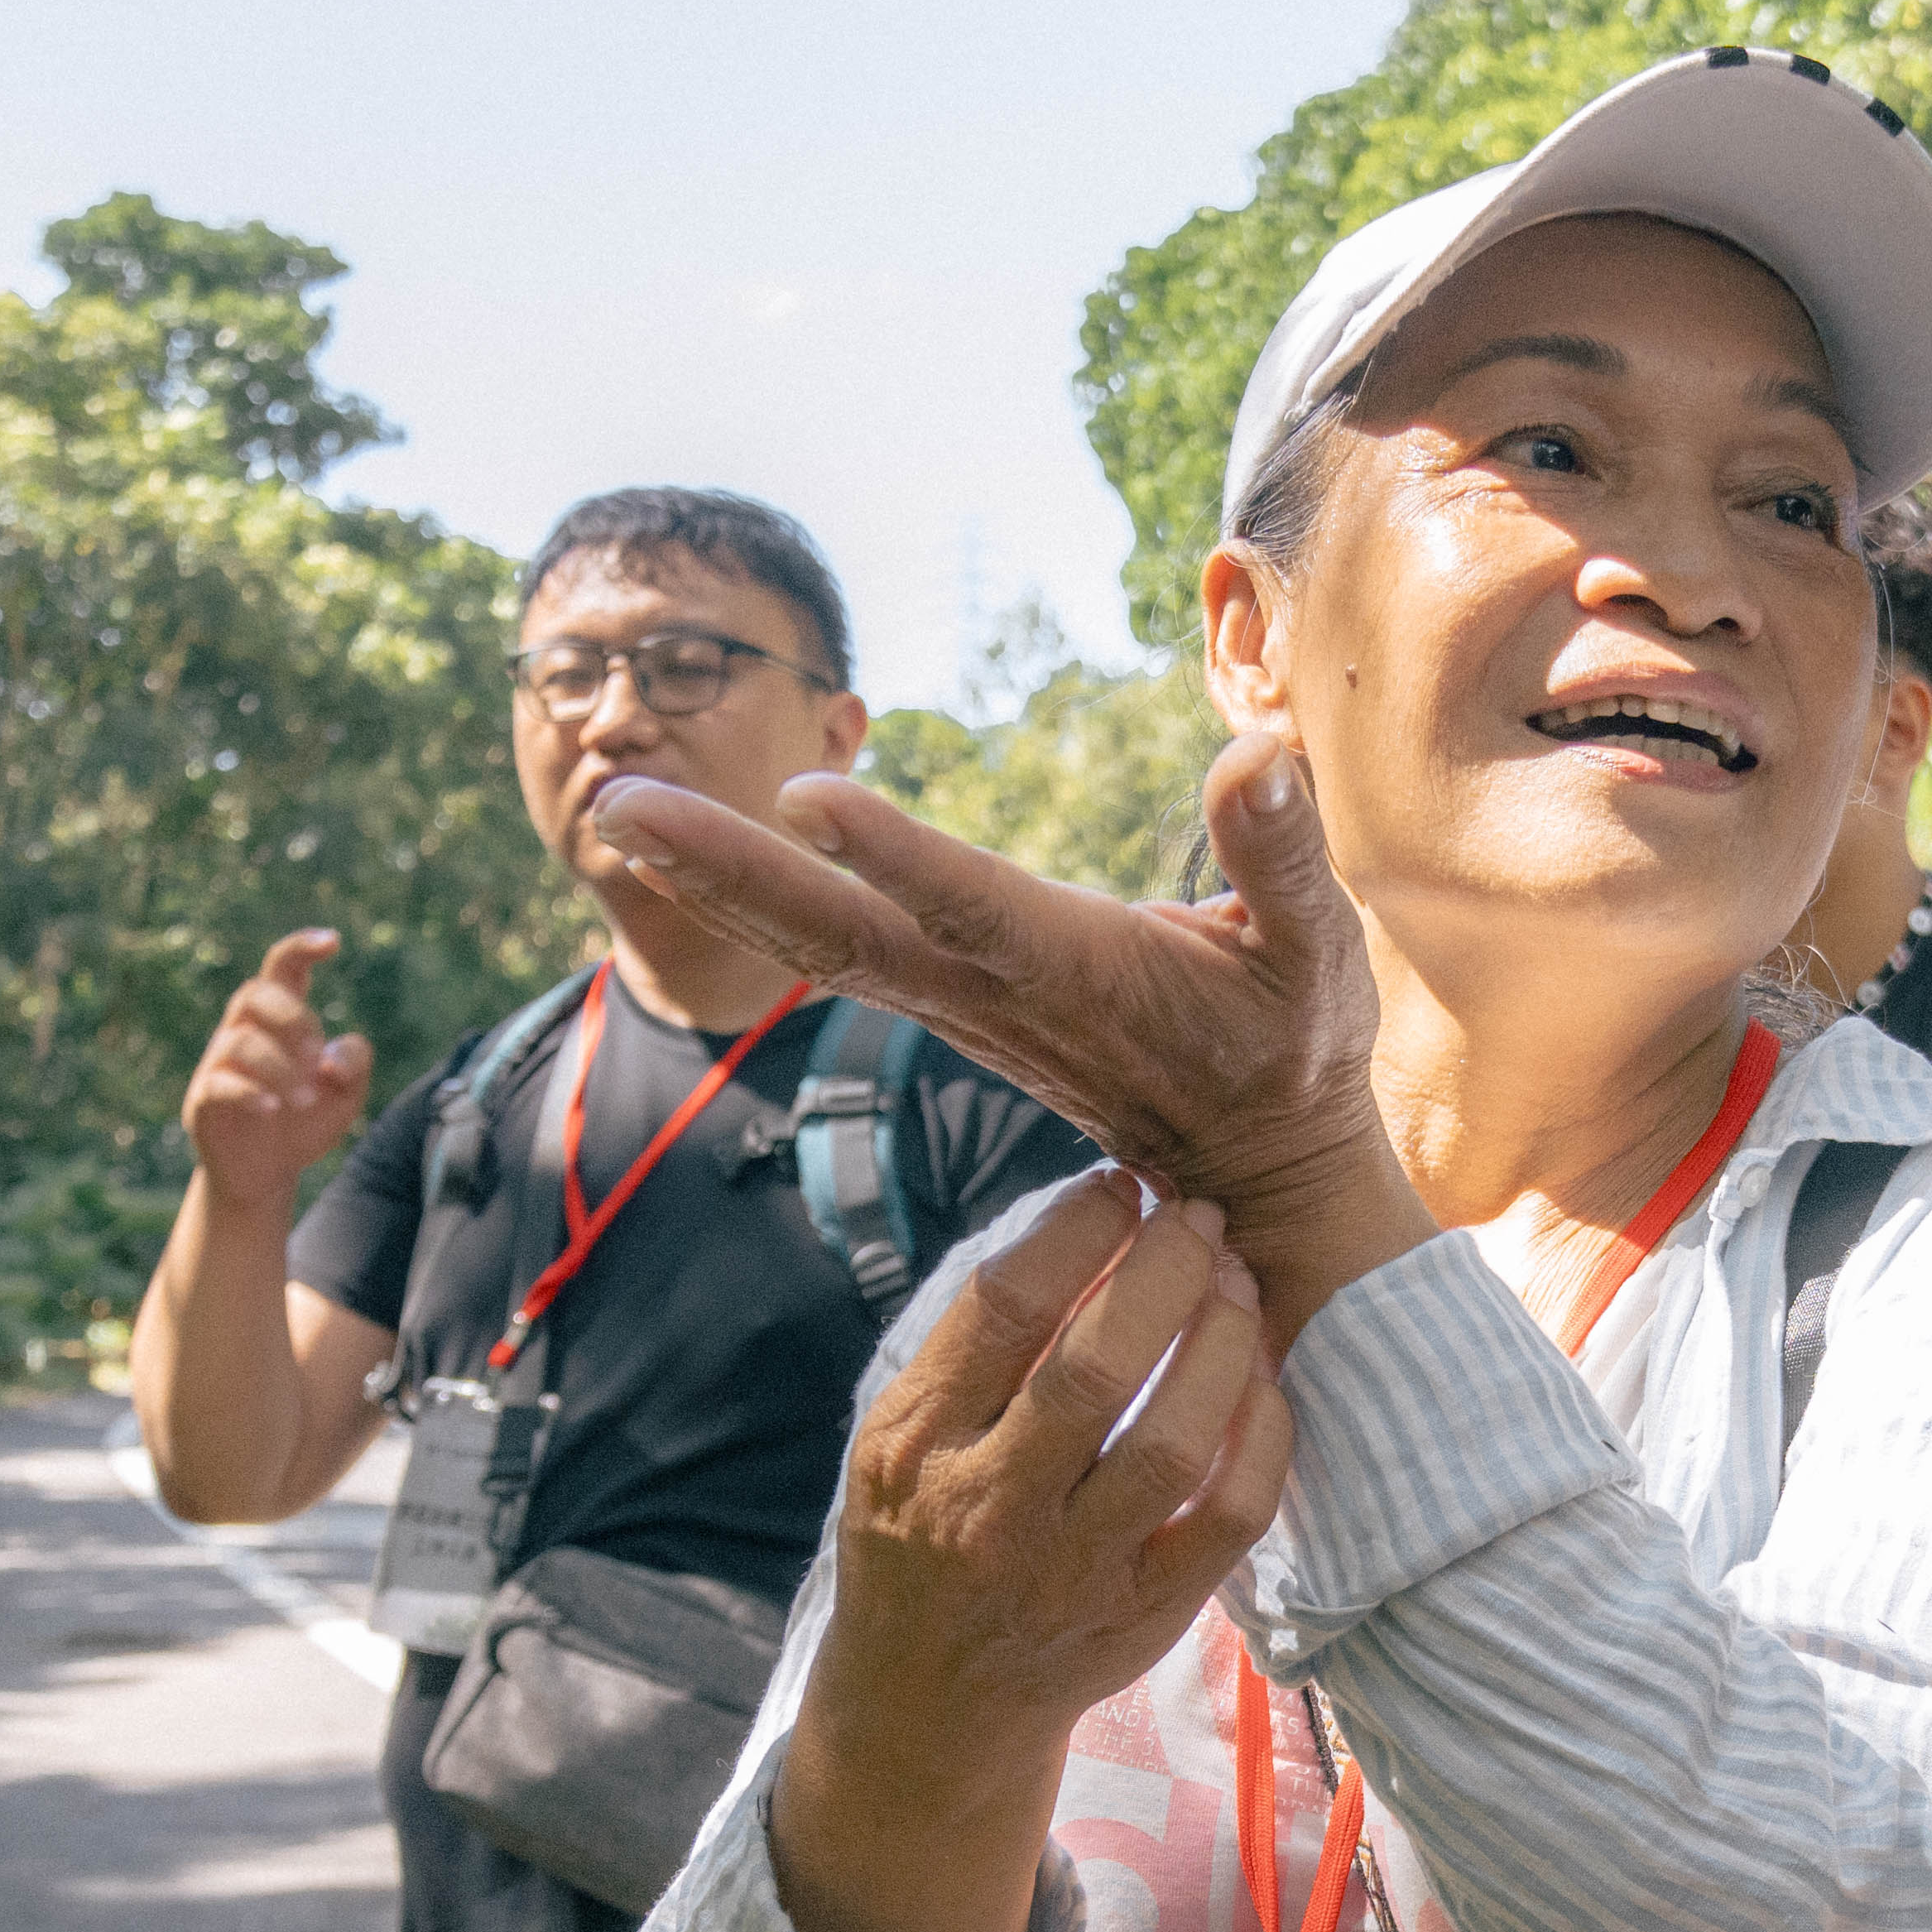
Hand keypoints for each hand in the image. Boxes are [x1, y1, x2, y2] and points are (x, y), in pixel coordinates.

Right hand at [181, 930, 374, 1212]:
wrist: (267, 1172)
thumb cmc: (305, 1121)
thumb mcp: (346, 1096)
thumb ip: (355, 1066)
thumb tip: (334, 1054)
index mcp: (281, 1021)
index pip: (283, 968)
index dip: (302, 947)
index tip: (333, 942)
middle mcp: (245, 1030)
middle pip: (254, 993)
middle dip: (291, 1017)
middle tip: (318, 1058)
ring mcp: (220, 1062)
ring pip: (241, 1040)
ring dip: (281, 1069)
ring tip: (305, 1100)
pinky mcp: (205, 1098)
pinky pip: (219, 1082)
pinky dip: (249, 1092)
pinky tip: (272, 1108)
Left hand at [588, 736, 1426, 1333]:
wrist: (1251, 1182)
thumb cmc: (1293, 1055)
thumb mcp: (1316, 957)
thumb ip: (1282, 855)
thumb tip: (1253, 749)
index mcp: (1078, 971)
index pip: (975, 907)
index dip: (898, 856)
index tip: (809, 799)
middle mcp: (996, 995)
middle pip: (839, 932)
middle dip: (728, 867)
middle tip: (619, 801)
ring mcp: (961, 1007)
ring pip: (817, 943)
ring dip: (714, 880)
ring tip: (616, 812)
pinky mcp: (951, 1007)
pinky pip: (833, 951)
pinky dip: (754, 902)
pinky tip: (687, 859)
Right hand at [805, 1185, 1293, 1757]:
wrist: (932, 1708)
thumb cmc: (923, 1535)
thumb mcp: (899, 1441)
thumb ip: (973, 1347)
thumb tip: (1085, 1219)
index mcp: (915, 1445)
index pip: (1004, 1309)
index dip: (1079, 1229)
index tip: (1121, 1188)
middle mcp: (988, 1510)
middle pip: (1097, 1366)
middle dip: (1165, 1270)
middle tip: (1197, 1217)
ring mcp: (1072, 1571)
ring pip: (1172, 1440)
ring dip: (1222, 1340)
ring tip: (1236, 1278)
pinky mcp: (1147, 1614)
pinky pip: (1230, 1514)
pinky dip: (1262, 1433)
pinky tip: (1262, 1376)